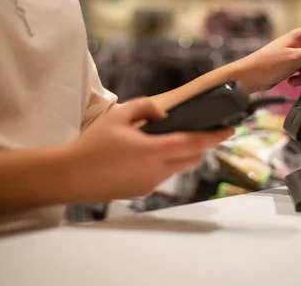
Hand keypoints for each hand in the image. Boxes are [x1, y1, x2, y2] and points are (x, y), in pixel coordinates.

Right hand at [65, 99, 232, 200]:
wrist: (70, 175)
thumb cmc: (92, 144)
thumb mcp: (119, 115)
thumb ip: (146, 108)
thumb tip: (165, 114)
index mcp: (154, 151)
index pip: (194, 143)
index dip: (215, 136)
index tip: (230, 129)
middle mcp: (157, 170)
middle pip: (191, 158)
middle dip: (199, 145)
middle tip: (196, 131)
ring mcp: (149, 184)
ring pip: (177, 168)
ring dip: (181, 155)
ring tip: (167, 140)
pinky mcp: (141, 192)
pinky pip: (162, 176)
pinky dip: (164, 164)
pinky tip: (146, 154)